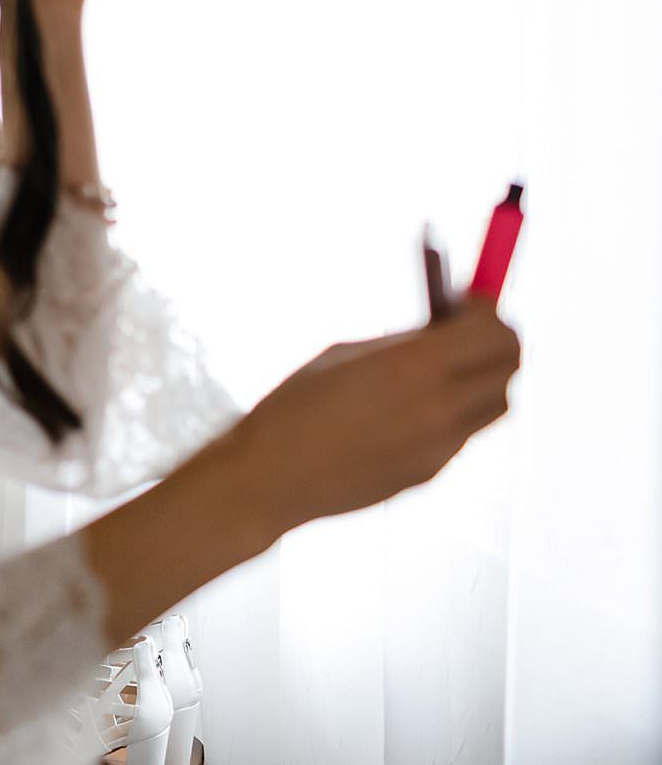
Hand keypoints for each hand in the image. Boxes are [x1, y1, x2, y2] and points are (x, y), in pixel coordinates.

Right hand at [225, 295, 520, 533]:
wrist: (271, 477)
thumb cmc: (295, 407)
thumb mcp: (345, 355)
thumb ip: (402, 342)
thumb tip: (443, 325)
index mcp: (412, 368)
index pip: (494, 333)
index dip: (486, 312)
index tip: (465, 302)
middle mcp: (438, 409)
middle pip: (509, 367)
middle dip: (495, 341)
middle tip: (465, 330)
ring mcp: (440, 447)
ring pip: (495, 404)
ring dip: (480, 378)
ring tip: (438, 370)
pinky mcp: (432, 473)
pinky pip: (463, 433)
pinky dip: (452, 411)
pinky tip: (407, 408)